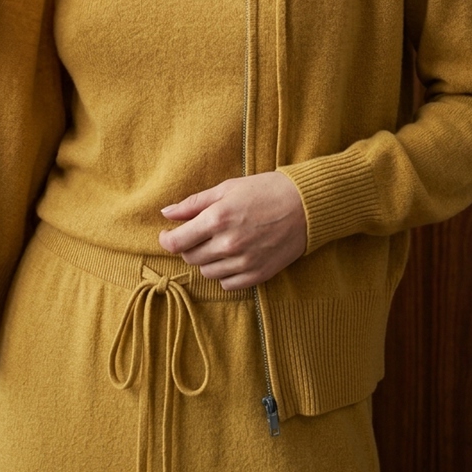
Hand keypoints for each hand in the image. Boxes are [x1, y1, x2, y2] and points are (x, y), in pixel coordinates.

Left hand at [158, 172, 306, 289]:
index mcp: (218, 218)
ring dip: (207, 260)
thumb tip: (166, 213)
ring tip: (219, 243)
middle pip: (191, 258)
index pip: (177, 242)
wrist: (305, 206)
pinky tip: (232, 257)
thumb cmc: (265, 190)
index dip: (167, 241)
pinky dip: (224, 273)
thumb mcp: (227, 188)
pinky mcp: (258, 274)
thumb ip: (194, 203)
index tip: (167, 236)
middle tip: (198, 234)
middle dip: (188, 247)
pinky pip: (228, 284)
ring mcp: (244, 262)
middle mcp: (229, 243)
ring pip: (208, 272)